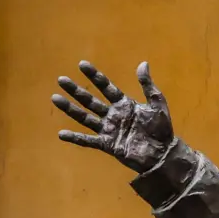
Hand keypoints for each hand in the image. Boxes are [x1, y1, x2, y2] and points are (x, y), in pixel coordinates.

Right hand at [53, 60, 174, 171]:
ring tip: (55, 98)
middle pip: (90, 100)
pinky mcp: (107, 145)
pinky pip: (88, 141)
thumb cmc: (162, 129)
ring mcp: (108, 130)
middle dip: (75, 90)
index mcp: (124, 104)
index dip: (95, 76)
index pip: (106, 87)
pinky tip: (61, 134)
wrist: (163, 154)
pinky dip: (75, 138)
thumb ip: (148, 85)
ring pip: (85, 117)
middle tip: (61, 79)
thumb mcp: (157, 104)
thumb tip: (143, 63)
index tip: (82, 64)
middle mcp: (113, 115)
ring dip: (70, 109)